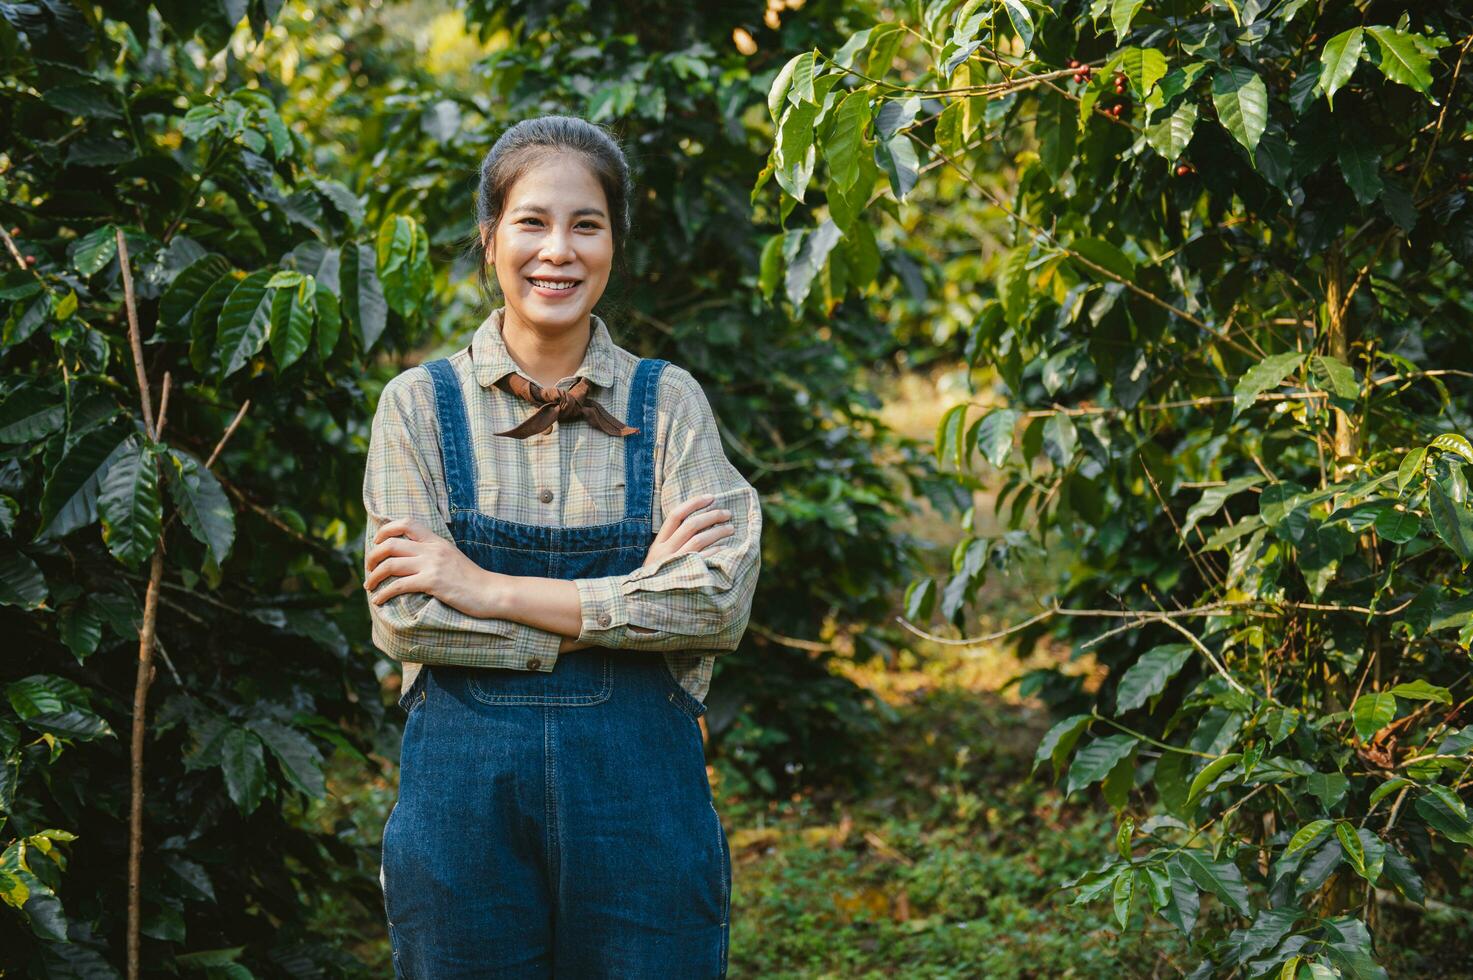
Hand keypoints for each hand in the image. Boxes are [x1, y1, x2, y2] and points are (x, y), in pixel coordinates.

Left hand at [365, 518, 499, 617]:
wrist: (491, 592)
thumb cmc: (472, 580)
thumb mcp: (452, 558)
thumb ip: (433, 554)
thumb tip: (412, 559)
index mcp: (436, 541)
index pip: (406, 522)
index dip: (385, 531)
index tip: (377, 544)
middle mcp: (432, 549)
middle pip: (391, 544)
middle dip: (372, 556)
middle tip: (368, 569)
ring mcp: (432, 565)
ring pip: (390, 564)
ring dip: (374, 576)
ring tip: (369, 586)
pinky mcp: (432, 582)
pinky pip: (399, 585)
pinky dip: (384, 593)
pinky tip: (379, 601)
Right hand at [642, 493, 733, 572]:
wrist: (644, 605)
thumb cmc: (657, 579)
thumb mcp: (657, 559)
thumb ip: (671, 542)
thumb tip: (696, 524)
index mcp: (658, 543)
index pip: (676, 515)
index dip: (694, 503)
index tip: (711, 497)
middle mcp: (665, 551)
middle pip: (691, 525)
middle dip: (712, 516)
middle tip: (727, 513)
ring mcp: (674, 564)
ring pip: (699, 540)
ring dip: (717, 532)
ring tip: (730, 528)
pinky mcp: (684, 577)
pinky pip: (703, 560)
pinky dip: (715, 551)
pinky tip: (725, 547)